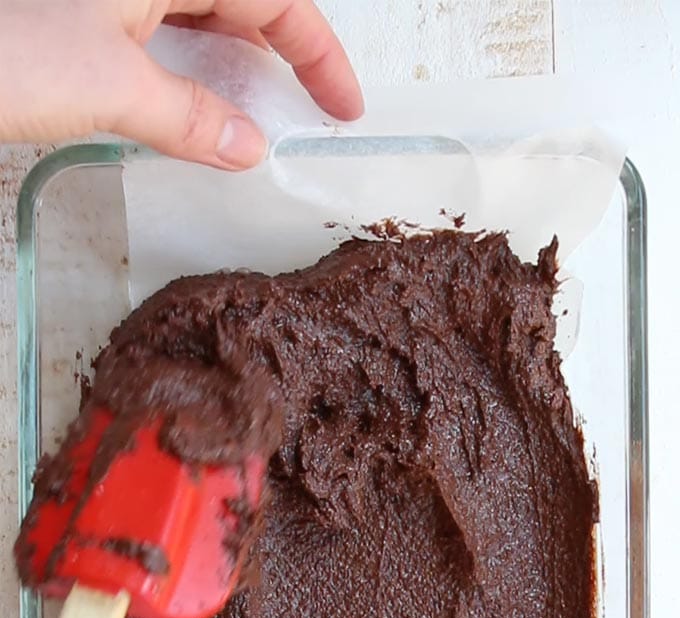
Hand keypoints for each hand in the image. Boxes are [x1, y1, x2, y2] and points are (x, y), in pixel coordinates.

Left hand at [0, 0, 362, 168]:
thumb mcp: (110, 87)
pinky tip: (186, 102)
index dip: (316, 52)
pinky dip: (178, 66)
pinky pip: (150, 28)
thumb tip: (244, 145)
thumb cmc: (3, 47)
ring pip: (191, 11)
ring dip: (227, 60)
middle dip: (277, 50)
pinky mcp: (79, 13)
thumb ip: (188, 118)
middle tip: (305, 107)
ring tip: (254, 111)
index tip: (344, 105)